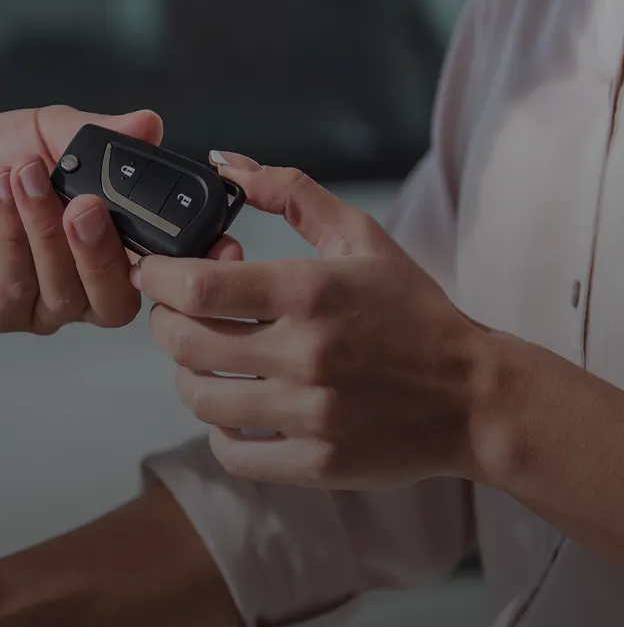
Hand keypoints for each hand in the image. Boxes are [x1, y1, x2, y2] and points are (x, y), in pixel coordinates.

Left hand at [0, 105, 159, 332]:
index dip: (156, 246)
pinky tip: (2, 191)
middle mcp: (85, 291)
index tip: (141, 197)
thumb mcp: (47, 134)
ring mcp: (42, 308)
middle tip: (83, 203)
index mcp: (114, 254)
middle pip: (114, 301)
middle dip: (100, 252)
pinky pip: (15, 285)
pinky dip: (11, 235)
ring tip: (25, 175)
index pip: (152, 269)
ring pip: (62, 290)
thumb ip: (97, 133)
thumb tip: (149, 124)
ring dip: (44, 229)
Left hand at [134, 154, 490, 488]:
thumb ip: (292, 194)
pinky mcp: (315, 462)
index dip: (156, 278)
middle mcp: (306, 354)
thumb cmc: (413, 314)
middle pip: (185, 344)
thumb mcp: (363, 239)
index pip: (198, 288)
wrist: (474, 398)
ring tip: (206, 362)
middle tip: (174, 316)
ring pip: (200, 398)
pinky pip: (231, 453)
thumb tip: (226, 164)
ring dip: (188, 376)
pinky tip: (236, 411)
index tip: (151, 273)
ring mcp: (309, 413)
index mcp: (312, 292)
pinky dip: (220, 432)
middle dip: (164, 323)